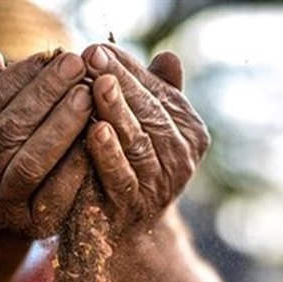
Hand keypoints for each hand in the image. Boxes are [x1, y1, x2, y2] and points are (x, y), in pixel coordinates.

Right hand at [0, 49, 91, 238]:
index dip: (15, 79)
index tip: (47, 55)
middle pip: (7, 131)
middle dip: (45, 94)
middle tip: (76, 65)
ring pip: (31, 162)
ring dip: (63, 124)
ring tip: (87, 94)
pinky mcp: (31, 228)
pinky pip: (57, 193)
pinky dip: (76, 162)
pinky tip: (95, 135)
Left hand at [81, 44, 210, 235]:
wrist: (127, 233)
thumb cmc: (133, 168)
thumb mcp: (148, 131)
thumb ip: (157, 95)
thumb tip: (170, 56)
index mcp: (189, 130)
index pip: (158, 89)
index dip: (128, 67)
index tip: (98, 46)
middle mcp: (182, 156)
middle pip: (149, 111)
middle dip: (119, 81)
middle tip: (92, 56)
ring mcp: (161, 183)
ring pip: (137, 140)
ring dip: (116, 111)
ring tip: (97, 84)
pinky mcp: (135, 205)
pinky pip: (121, 175)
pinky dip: (108, 153)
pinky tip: (93, 129)